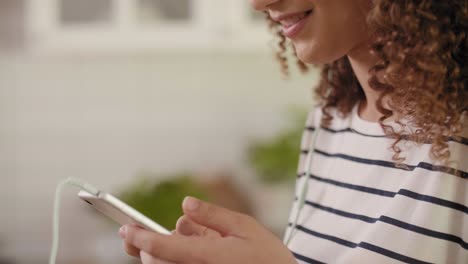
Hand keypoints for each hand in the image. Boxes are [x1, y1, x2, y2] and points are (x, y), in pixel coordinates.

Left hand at [119, 197, 296, 263]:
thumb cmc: (267, 258)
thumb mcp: (245, 227)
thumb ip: (213, 215)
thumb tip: (185, 204)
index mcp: (207, 256)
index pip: (162, 248)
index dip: (140, 237)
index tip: (126, 228)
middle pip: (155, 261)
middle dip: (151, 244)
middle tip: (169, 230)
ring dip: (165, 252)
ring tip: (200, 240)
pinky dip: (177, 257)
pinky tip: (201, 249)